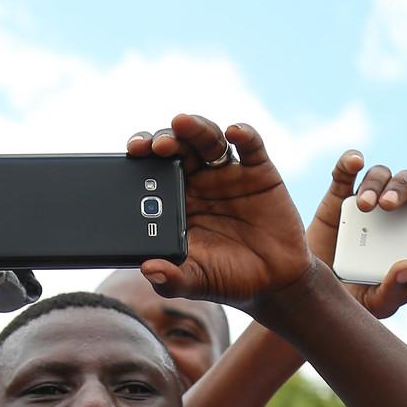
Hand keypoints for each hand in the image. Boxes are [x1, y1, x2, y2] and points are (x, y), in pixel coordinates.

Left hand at [125, 115, 311, 307]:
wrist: (273, 282)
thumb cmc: (227, 278)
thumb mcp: (196, 282)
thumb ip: (172, 279)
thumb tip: (148, 270)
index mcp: (176, 200)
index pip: (153, 168)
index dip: (142, 155)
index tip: (133, 152)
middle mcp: (199, 180)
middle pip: (178, 147)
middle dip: (165, 139)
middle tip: (156, 145)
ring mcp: (229, 173)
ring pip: (208, 139)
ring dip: (195, 129)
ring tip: (183, 124)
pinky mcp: (260, 171)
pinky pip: (251, 146)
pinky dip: (243, 134)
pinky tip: (234, 132)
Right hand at [306, 149, 406, 318]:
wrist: (311, 294)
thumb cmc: (355, 298)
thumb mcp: (378, 304)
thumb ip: (396, 292)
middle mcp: (395, 210)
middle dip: (401, 189)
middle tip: (389, 206)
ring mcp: (367, 200)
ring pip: (380, 176)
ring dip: (376, 183)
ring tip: (365, 205)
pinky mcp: (338, 196)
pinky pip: (345, 171)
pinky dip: (350, 161)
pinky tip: (355, 162)